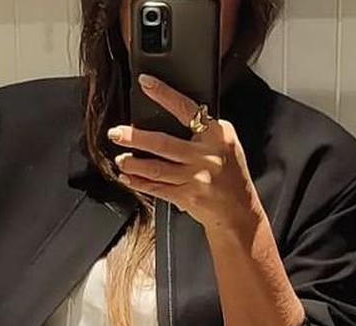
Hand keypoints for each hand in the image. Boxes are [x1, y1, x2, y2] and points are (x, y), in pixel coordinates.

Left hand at [107, 73, 262, 234]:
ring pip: (157, 168)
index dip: (164, 94)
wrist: (240, 212)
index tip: (145, 83)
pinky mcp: (187, 197)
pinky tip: (128, 178)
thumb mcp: (226, 145)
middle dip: (136, 137)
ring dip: (134, 163)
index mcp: (217, 135)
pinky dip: (140, 183)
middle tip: (116, 132)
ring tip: (120, 159)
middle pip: (164, 143)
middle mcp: (206, 156)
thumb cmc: (231, 177)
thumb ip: (204, 131)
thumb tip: (171, 114)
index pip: (187, 109)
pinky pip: (158, 189)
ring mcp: (196, 179)